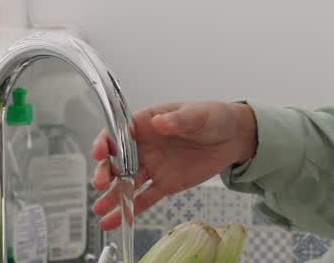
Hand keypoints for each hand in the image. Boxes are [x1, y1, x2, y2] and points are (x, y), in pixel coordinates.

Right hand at [89, 100, 257, 229]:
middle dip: (105, 172)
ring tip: (100, 209)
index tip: (100, 152)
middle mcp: (144, 146)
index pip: (118, 132)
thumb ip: (178, 119)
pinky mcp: (165, 184)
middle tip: (100, 183)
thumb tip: (160, 122)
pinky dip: (131, 210)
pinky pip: (144, 198)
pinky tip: (116, 220)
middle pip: (116, 160)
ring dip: (112, 196)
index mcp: (147, 123)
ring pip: (126, 183)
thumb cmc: (213, 117)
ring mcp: (153, 166)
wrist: (233, 138)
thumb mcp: (197, 113)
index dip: (105, 142)